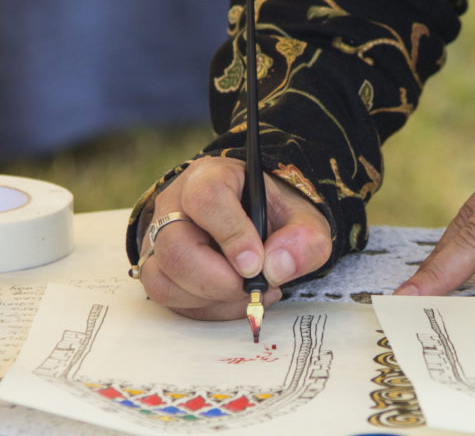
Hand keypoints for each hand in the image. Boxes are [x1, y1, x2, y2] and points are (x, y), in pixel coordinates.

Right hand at [137, 156, 331, 319]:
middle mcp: (176, 204)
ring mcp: (161, 238)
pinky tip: (234, 299)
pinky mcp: (159, 269)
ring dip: (211, 298)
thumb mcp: (305, 220)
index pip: (206, 199)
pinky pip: (168, 298)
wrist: (263, 226)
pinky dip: (206, 308)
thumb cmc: (277, 217)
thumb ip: (303, 239)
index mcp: (212, 177)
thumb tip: (276, 268)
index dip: (231, 235)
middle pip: (175, 247)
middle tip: (252, 286)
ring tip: (249, 292)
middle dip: (218, 280)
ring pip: (163, 278)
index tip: (255, 264)